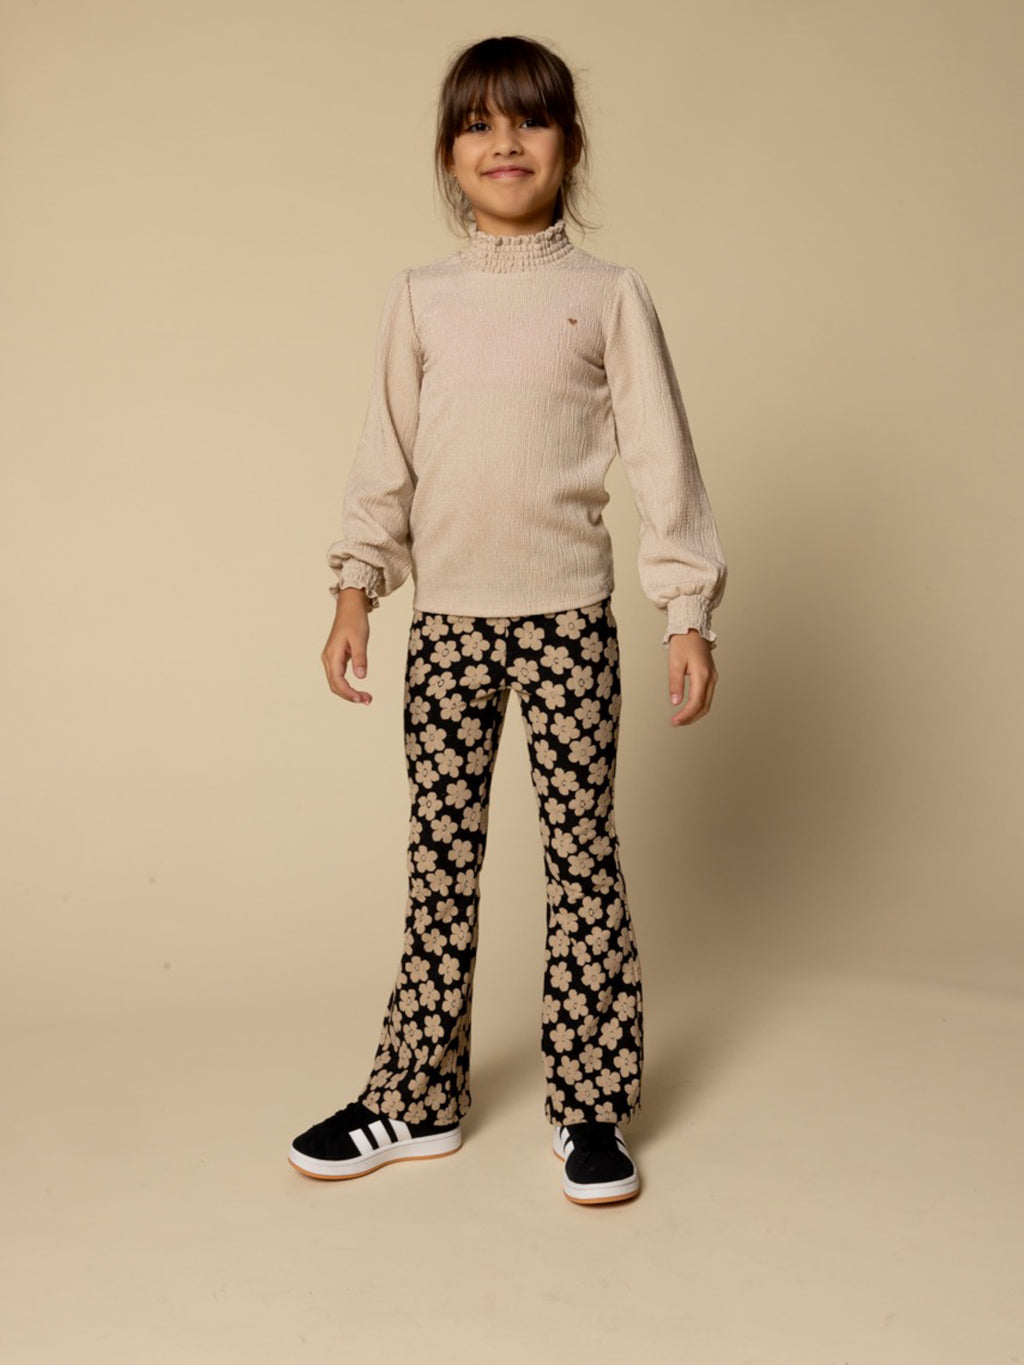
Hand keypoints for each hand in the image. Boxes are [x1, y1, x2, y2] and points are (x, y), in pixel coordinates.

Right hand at [322, 589, 372, 703]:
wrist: (349, 608)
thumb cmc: (355, 621)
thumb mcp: (360, 639)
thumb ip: (360, 658)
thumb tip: (361, 677)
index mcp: (332, 655)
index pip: (337, 681)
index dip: (348, 693)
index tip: (361, 699)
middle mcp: (328, 659)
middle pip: (335, 685)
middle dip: (349, 696)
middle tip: (368, 700)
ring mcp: (330, 659)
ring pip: (336, 682)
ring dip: (349, 692)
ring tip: (365, 697)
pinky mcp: (336, 658)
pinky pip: (338, 677)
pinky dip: (348, 685)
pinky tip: (358, 689)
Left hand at [667, 630, 716, 725]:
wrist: (692, 629)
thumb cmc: (683, 643)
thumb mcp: (675, 663)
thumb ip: (675, 683)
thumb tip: (675, 702)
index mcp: (702, 674)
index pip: (696, 702)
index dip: (685, 715)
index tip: (675, 721)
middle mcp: (711, 678)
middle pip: (704, 706)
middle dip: (690, 718)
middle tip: (676, 723)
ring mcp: (712, 677)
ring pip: (707, 703)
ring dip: (694, 713)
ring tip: (681, 718)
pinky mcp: (711, 676)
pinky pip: (707, 696)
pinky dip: (698, 706)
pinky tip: (688, 708)